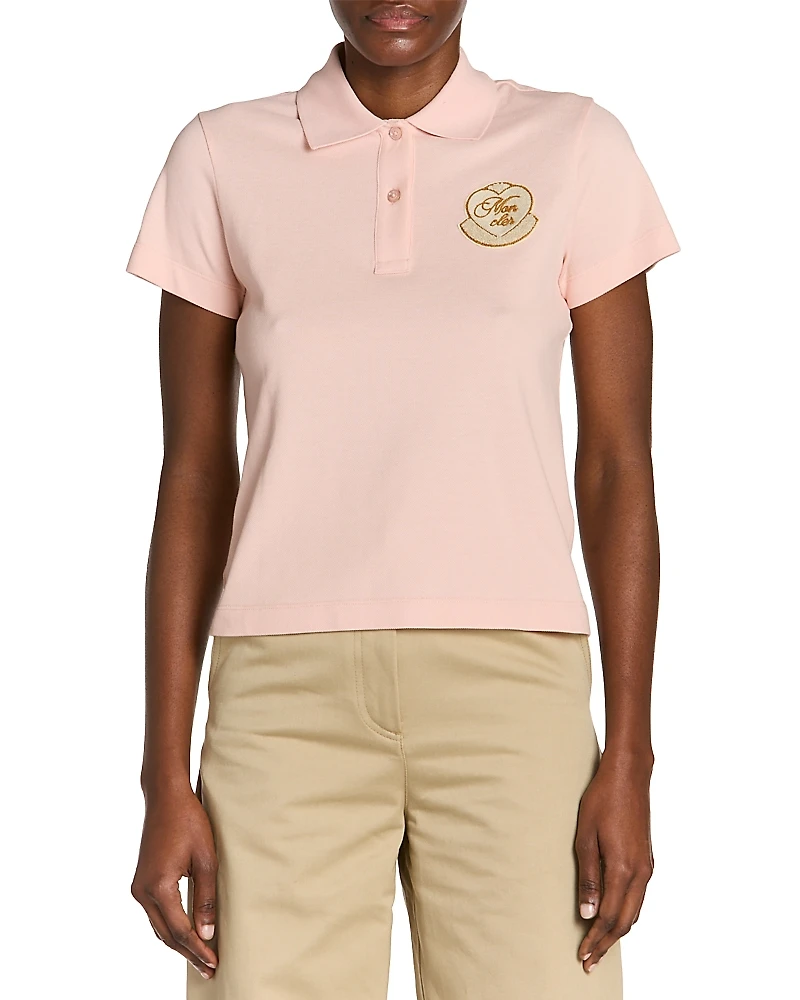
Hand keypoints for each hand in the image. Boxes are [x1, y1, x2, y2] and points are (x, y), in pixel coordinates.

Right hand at [131, 782, 218, 979]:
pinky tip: (185, 934)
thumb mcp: (206, 858)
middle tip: (209, 969)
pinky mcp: (141, 881)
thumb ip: (206, 897)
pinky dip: (170, 928)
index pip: (180, 931)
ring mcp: (139, 887)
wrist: (165, 797)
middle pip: (166, 934)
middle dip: (188, 953)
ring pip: (158, 927)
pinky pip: (155, 914)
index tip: (214, 964)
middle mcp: (142, 891)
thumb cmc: (188, 821)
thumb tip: (207, 933)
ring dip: (178, 943)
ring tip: (200, 957)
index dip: (198, 950)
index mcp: (159, 886)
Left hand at [575, 750, 653, 972]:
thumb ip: (588, 877)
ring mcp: (647, 867)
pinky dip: (626, 913)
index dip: (594, 939)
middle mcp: (640, 874)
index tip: (582, 955)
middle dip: (606, 943)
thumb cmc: (602, 801)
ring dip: (617, 931)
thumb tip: (587, 913)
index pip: (608, 917)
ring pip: (635, 911)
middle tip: (590, 961)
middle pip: (625, 921)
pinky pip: (638, 897)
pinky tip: (614, 916)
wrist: (629, 776)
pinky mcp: (648, 860)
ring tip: (600, 944)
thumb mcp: (585, 837)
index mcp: (623, 869)